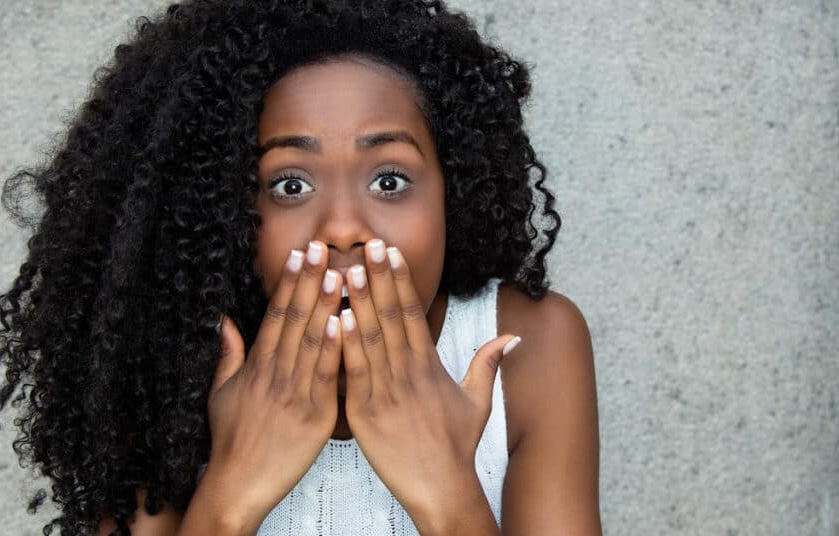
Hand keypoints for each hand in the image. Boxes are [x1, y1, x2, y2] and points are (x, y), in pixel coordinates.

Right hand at [205, 240, 342, 524]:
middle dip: (309, 280)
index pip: (275, 314)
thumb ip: (228, 355)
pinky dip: (332, 348)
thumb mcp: (221, 393)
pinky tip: (343, 323)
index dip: (288, 282)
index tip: (299, 254)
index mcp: (257, 366)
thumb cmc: (230, 440)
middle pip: (294, 318)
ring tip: (339, 272)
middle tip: (322, 247)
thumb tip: (224, 321)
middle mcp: (275, 374)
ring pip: (311, 341)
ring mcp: (294, 393)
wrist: (238, 483)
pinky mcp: (313, 416)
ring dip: (326, 304)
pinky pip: (325, 376)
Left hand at [338, 239, 520, 520]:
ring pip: (371, 338)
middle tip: (366, 244)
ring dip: (359, 302)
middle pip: (392, 316)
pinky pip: (355, 372)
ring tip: (348, 269)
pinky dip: (346, 345)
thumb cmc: (457, 447)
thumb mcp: (478, 401)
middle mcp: (408, 372)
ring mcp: (386, 391)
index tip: (390, 251)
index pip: (413, 312)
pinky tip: (336, 318)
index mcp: (430, 365)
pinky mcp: (366, 412)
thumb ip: (487, 363)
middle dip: (378, 277)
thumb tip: (512, 336)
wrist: (441, 487)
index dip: (400, 279)